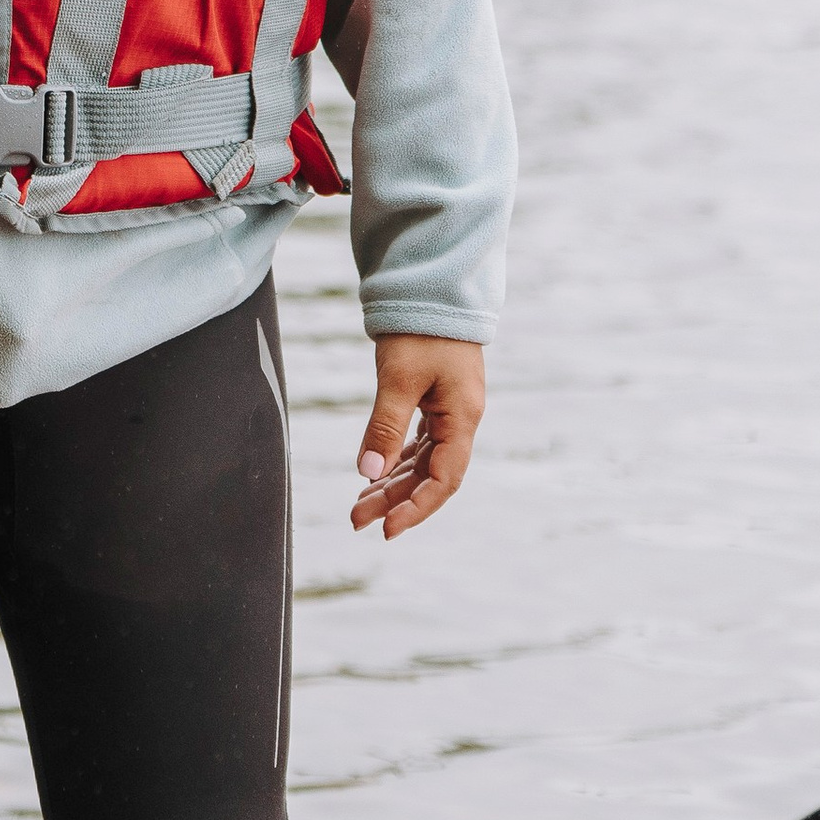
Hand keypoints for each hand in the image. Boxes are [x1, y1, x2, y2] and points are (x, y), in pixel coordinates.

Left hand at [352, 336, 485, 540]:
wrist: (430, 289)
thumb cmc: (419, 330)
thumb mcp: (398, 380)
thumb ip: (384, 427)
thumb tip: (368, 473)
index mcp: (462, 418)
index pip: (443, 480)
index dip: (416, 508)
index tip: (386, 529)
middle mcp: (460, 420)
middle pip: (430, 475)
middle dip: (395, 500)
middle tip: (357, 519)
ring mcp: (449, 411)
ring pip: (422, 461)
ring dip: (392, 484)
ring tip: (359, 504)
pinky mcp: (435, 402)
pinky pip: (417, 443)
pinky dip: (395, 460)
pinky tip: (374, 475)